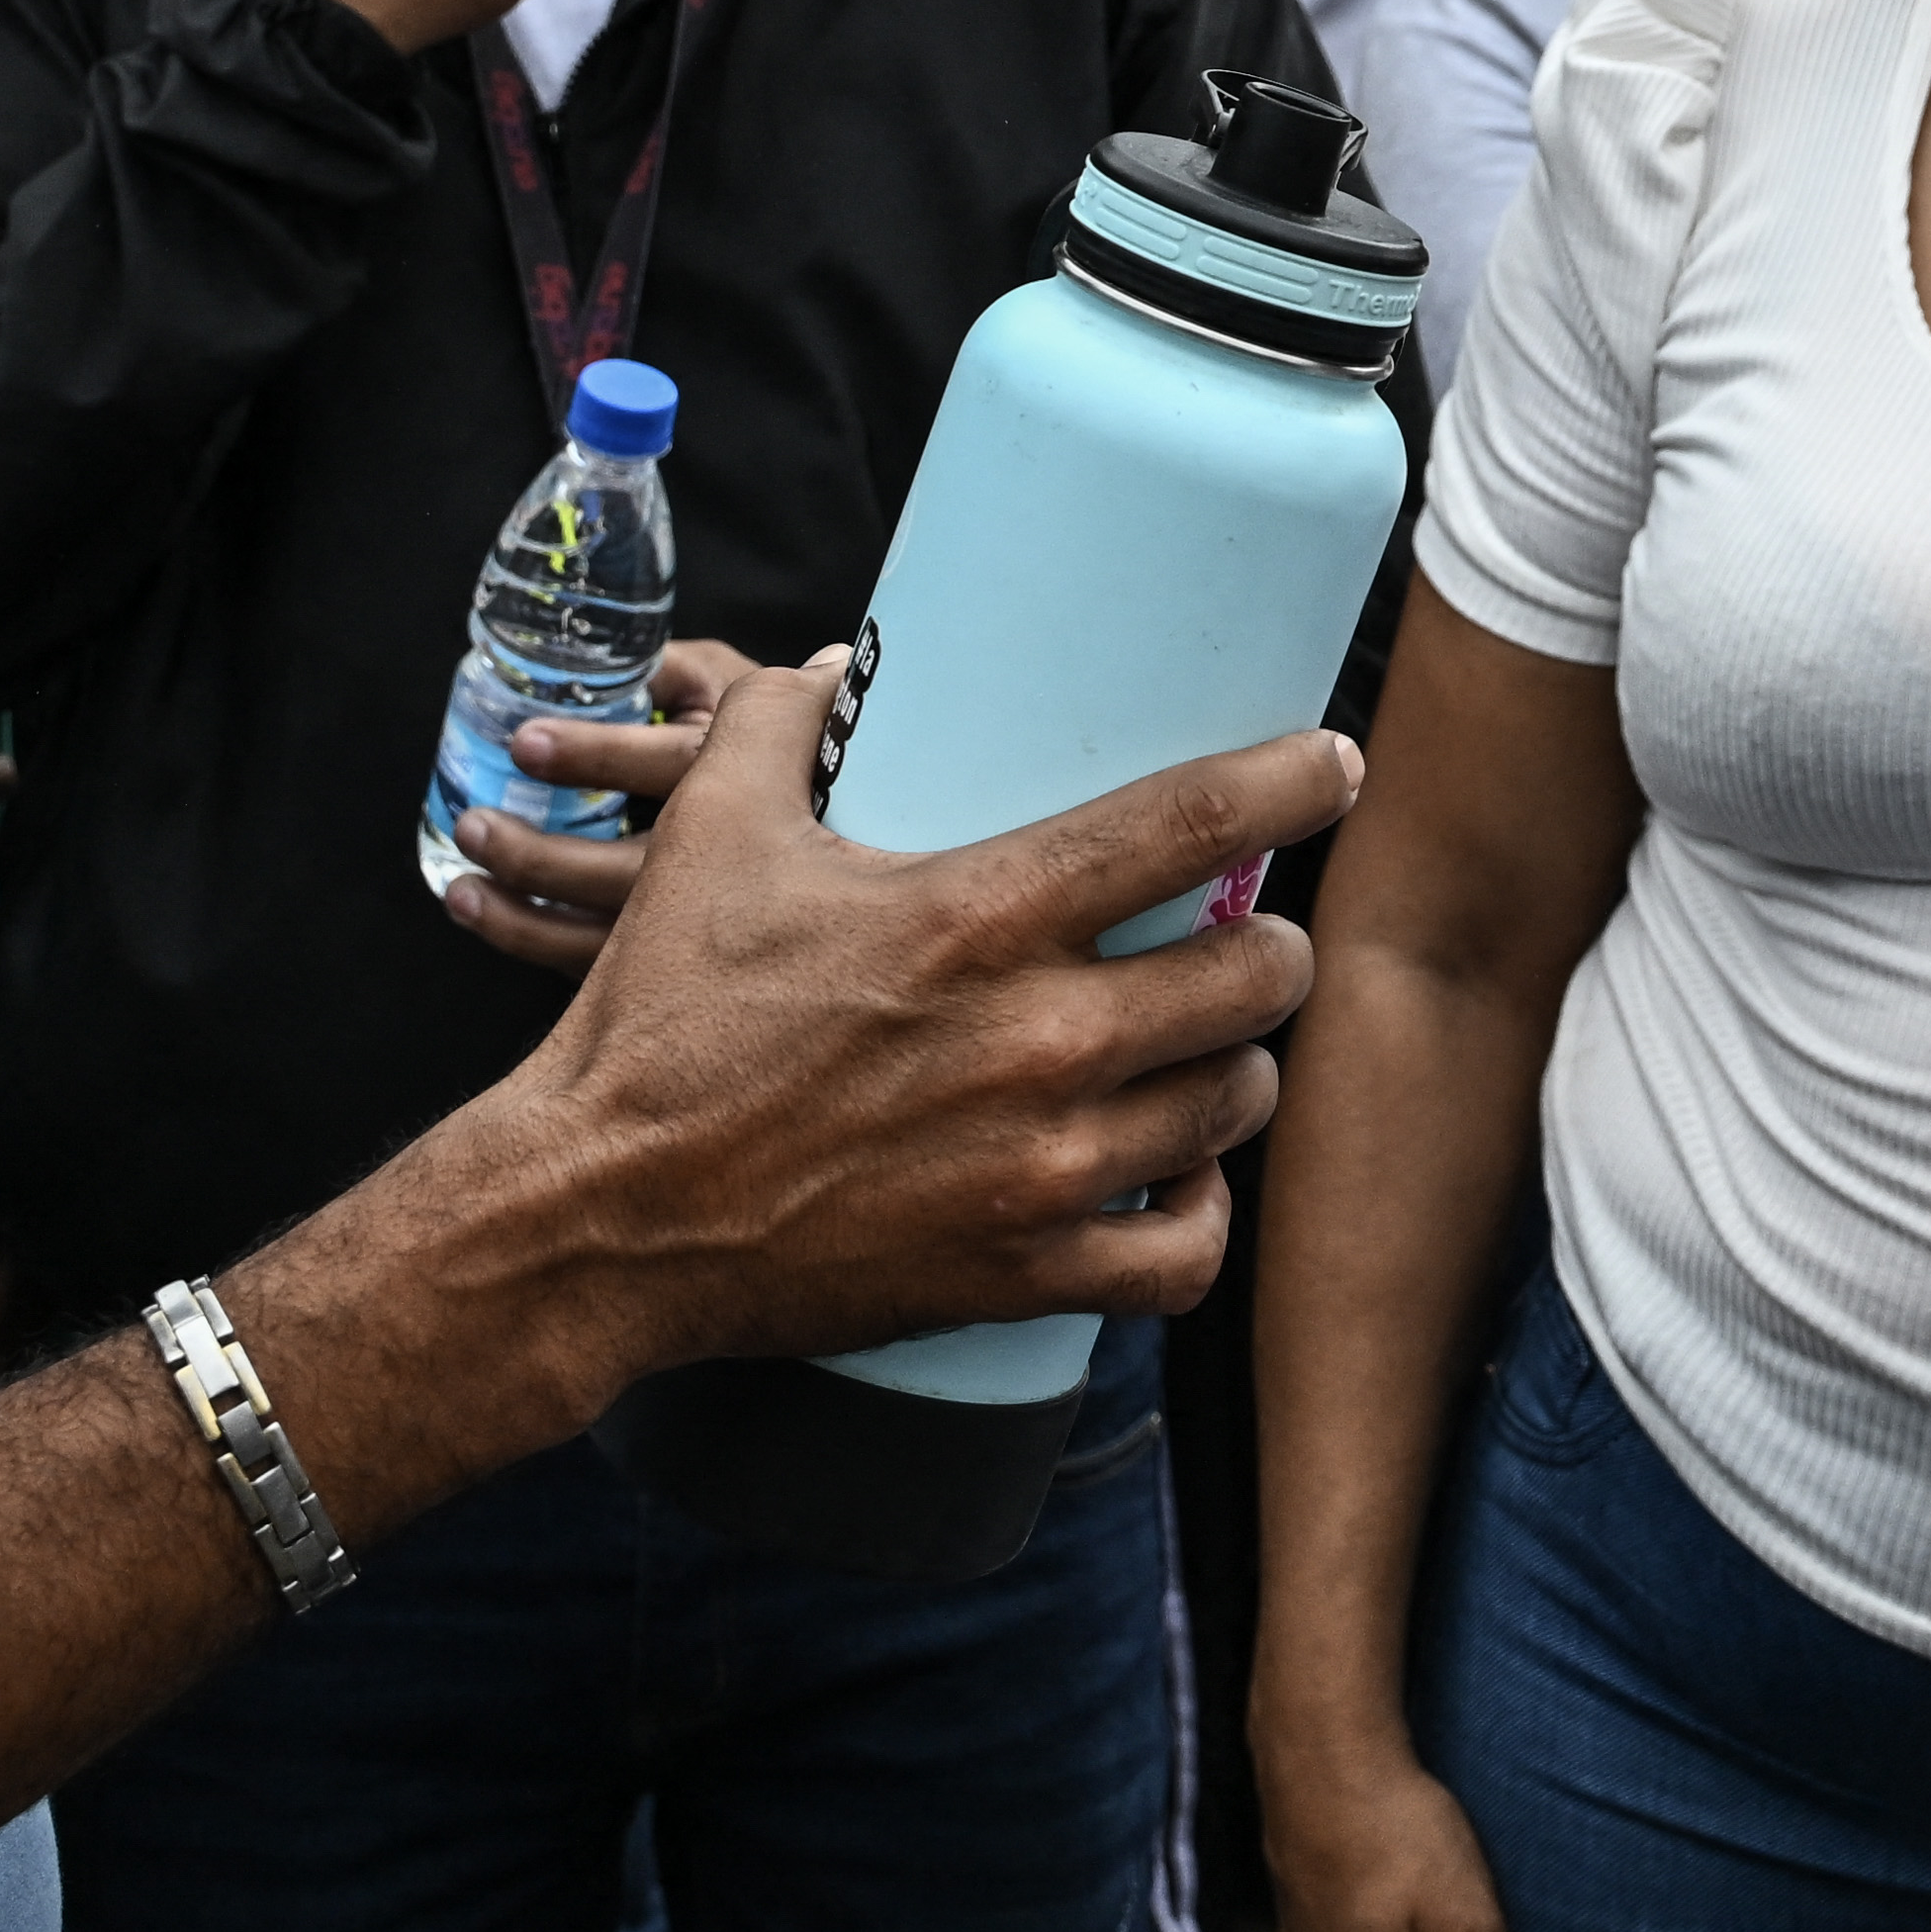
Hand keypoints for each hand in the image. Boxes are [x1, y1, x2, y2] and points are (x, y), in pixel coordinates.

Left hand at [436, 643, 755, 968]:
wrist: (830, 809)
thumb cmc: (769, 731)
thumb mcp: (730, 685)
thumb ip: (672, 671)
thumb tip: (604, 662)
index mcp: (746, 770)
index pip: (669, 765)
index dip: (597, 755)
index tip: (524, 743)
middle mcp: (734, 854)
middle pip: (634, 872)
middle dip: (544, 857)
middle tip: (473, 825)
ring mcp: (709, 914)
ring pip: (613, 935)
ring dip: (525, 916)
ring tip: (460, 886)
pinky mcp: (682, 952)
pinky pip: (600, 963)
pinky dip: (533, 939)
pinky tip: (482, 911)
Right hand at [453, 658, 1332, 1380]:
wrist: (597, 1215)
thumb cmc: (661, 1021)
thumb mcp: (713, 836)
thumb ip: (783, 724)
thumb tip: (833, 661)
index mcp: (981, 915)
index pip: (1195, 820)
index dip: (1295, 778)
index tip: (1333, 764)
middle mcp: (1039, 1040)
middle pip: (1257, 973)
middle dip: (1270, 947)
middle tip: (1244, 936)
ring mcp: (1042, 1167)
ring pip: (1235, 1102)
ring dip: (1236, 1066)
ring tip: (1206, 1047)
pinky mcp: (1023, 1270)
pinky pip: (1186, 1256)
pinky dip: (1200, 1214)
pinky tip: (1178, 1177)